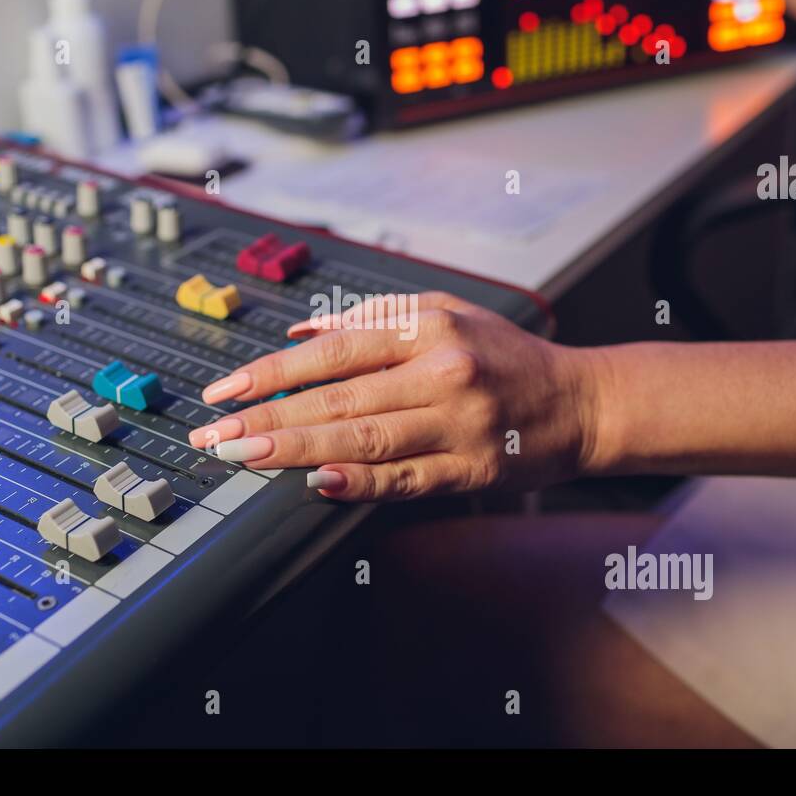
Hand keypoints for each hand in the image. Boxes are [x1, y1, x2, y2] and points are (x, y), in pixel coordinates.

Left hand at [188, 292, 603, 501]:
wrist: (580, 402)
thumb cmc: (506, 356)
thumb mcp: (447, 313)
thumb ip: (375, 319)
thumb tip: (303, 331)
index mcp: (431, 328)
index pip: (335, 351)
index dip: (273, 372)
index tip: (225, 390)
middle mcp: (443, 372)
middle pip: (339, 396)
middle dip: (268, 416)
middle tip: (215, 434)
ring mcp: (459, 424)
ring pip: (365, 438)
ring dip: (298, 449)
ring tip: (246, 455)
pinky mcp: (472, 470)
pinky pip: (407, 479)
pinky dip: (362, 483)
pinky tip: (320, 482)